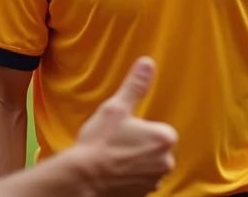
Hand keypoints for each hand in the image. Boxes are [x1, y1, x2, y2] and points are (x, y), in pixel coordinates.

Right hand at [74, 56, 177, 195]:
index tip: (123, 131)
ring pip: (148, 165)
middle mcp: (165, 162)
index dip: (140, 128)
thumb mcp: (116, 107)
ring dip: (135, 162)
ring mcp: (153, 181)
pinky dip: (129, 178)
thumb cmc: (100, 142)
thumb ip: (135, 85)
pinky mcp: (142, 195)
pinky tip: (113, 172)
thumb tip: (147, 63)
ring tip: (113, 158)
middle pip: (155, 148)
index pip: (159, 129)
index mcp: (164, 138)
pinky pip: (139, 181)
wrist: (82, 177)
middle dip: (139, 146)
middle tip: (116, 144)